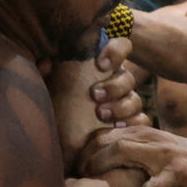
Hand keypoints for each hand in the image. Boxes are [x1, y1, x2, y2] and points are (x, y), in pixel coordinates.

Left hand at [50, 38, 147, 170]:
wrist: (62, 140)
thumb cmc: (58, 105)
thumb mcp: (50, 87)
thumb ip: (48, 73)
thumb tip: (45, 63)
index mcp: (103, 66)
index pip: (121, 46)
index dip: (116, 51)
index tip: (100, 64)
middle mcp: (118, 82)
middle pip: (127, 78)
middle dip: (113, 86)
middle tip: (95, 95)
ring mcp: (126, 104)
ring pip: (135, 100)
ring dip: (121, 107)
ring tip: (101, 114)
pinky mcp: (131, 125)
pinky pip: (142, 121)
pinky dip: (133, 124)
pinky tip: (117, 129)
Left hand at [79, 127, 186, 186]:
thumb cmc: (183, 160)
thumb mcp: (157, 148)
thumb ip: (134, 148)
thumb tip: (104, 156)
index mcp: (144, 133)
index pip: (105, 133)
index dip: (86, 148)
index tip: (76, 165)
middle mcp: (150, 139)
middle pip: (108, 139)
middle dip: (88, 158)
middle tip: (79, 176)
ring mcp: (162, 154)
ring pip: (122, 150)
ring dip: (101, 166)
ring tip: (92, 184)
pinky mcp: (175, 173)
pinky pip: (151, 186)